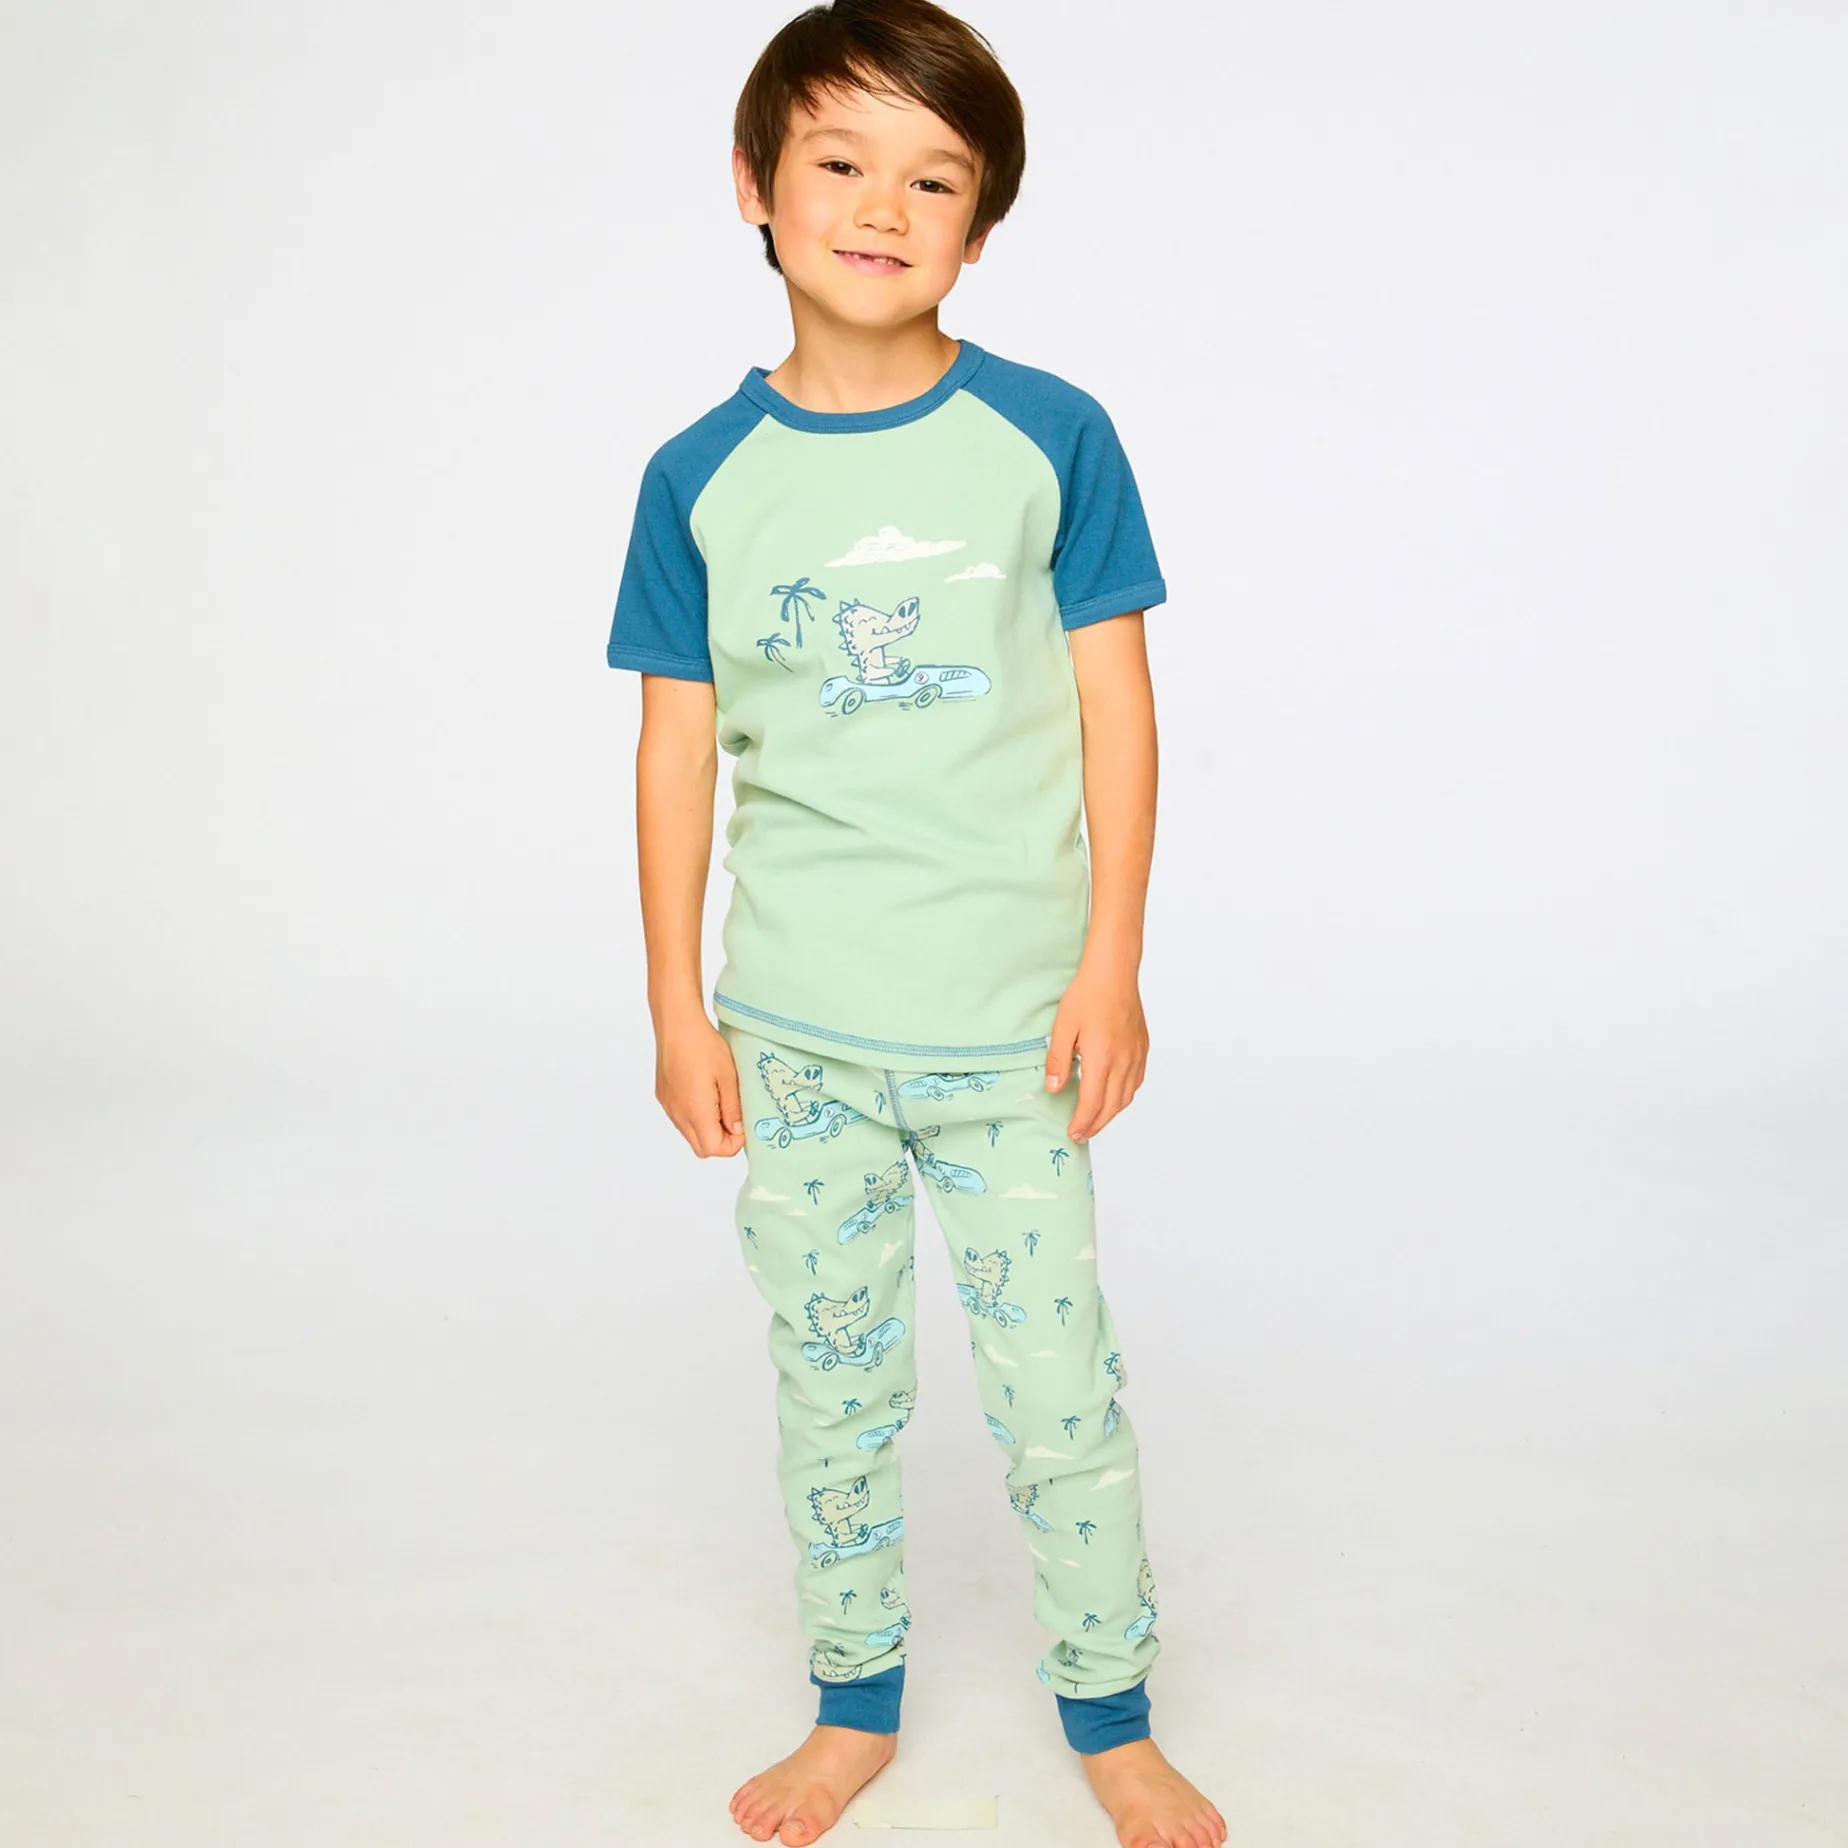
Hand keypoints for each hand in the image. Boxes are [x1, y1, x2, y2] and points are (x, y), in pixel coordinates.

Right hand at [655, 1014, 745, 1156]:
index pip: (714, 1149)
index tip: (742, 1125)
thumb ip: (733, 1108)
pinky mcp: (664, 1096)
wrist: (676, 1024)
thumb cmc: (703, 1045)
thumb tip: (738, 1130)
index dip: (733, 1144)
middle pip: (701, 1147)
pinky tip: (705, 1093)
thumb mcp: (729, 1077)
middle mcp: (678, 1114)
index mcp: (695, 1111)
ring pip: (690, 1134)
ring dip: (708, 1128)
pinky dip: (695, 1116)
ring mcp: (669, 1106)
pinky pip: (680, 1118)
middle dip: (721, 1140)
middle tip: (734, 1117)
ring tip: (721, 1102)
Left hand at [1044, 956, 1148, 1142]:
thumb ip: (1058, 1060)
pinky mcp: (1142, 1048)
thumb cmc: (1087, 994)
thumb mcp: (1063, 1027)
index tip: (1072, 1133)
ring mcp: (1136, 1055)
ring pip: (1126, 1097)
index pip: (1092, 1103)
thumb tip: (1055, 1088)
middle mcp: (1123, 1061)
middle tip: (1081, 1135)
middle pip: (1111, 1106)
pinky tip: (1114, 1097)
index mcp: (1102, 1058)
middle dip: (1096, 1124)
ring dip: (1111, 1114)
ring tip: (1095, 1121)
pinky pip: (1136, 1082)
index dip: (1082, 1122)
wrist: (1114, 972)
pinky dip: (1124, 1096)